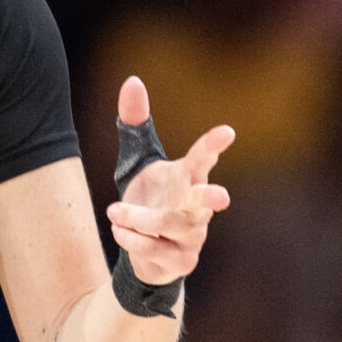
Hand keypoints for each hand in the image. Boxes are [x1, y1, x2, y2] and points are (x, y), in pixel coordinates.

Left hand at [104, 77, 233, 286]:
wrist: (141, 247)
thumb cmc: (149, 197)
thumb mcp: (136, 160)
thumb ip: (134, 122)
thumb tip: (132, 80)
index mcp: (188, 177)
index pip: (203, 158)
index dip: (214, 145)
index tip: (227, 132)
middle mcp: (196, 207)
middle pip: (206, 201)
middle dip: (212, 198)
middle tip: (221, 195)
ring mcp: (193, 236)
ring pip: (170, 225)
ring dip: (139, 217)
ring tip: (114, 211)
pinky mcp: (181, 261)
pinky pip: (157, 250)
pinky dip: (134, 240)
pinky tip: (120, 231)